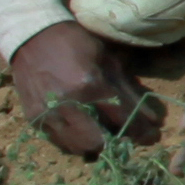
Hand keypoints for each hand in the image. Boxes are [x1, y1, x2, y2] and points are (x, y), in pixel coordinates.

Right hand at [7, 24, 156, 159]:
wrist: (32, 37)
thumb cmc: (76, 44)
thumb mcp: (108, 60)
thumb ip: (129, 92)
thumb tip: (152, 120)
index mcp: (90, 85)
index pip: (122, 118)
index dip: (141, 131)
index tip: (152, 136)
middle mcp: (67, 104)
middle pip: (100, 141)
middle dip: (117, 141)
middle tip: (125, 134)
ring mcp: (47, 114)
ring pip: (79, 147)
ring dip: (96, 144)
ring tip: (103, 132)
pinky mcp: (34, 119)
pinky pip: (60, 142)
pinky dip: (75, 141)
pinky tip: (83, 129)